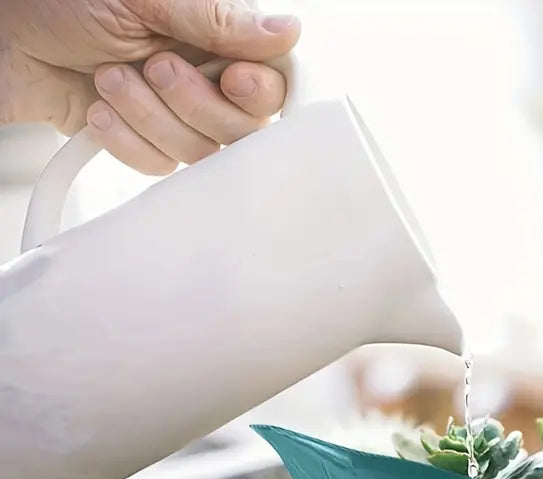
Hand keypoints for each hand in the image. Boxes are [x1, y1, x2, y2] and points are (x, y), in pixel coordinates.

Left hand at [0, 0, 299, 173]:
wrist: (4, 38)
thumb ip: (217, 20)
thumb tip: (287, 32)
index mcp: (216, 37)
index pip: (274, 81)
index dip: (260, 92)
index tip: (233, 80)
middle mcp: (206, 78)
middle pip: (243, 128)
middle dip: (194, 102)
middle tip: (154, 66)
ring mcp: (177, 115)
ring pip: (200, 152)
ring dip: (149, 117)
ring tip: (109, 77)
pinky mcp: (149, 143)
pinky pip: (160, 167)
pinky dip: (126, 139)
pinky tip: (99, 109)